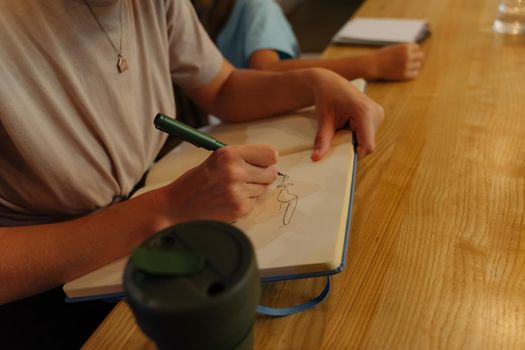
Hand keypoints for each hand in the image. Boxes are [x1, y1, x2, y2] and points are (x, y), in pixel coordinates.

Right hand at [162, 144, 277, 222]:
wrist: (177, 206)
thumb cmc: (197, 181)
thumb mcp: (216, 159)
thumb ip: (242, 157)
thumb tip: (273, 159)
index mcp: (229, 154)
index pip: (269, 154)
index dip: (268, 159)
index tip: (265, 162)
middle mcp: (235, 171)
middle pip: (271, 173)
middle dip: (262, 175)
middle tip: (247, 177)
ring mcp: (238, 192)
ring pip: (263, 188)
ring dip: (253, 189)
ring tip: (232, 189)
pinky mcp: (239, 208)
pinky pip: (255, 202)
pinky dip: (245, 202)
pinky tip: (228, 200)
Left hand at [310, 70, 383, 159]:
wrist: (330, 82)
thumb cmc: (326, 97)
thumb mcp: (324, 120)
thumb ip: (322, 140)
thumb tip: (316, 158)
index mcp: (365, 112)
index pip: (368, 145)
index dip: (355, 151)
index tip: (342, 146)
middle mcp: (376, 112)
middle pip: (366, 143)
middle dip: (352, 141)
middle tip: (339, 128)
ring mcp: (378, 113)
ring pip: (368, 139)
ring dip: (354, 136)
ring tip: (344, 122)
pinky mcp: (378, 114)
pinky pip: (368, 132)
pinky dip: (357, 131)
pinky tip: (350, 120)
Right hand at [370, 43, 424, 80]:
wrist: (373, 65)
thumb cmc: (383, 55)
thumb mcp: (395, 47)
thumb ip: (405, 49)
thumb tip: (417, 51)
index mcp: (405, 47)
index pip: (417, 47)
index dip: (412, 50)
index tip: (406, 53)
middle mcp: (407, 56)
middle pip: (421, 56)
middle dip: (416, 57)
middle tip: (409, 60)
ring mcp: (406, 66)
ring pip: (418, 65)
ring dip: (414, 65)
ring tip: (406, 66)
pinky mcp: (403, 75)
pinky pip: (415, 74)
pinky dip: (412, 73)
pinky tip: (406, 71)